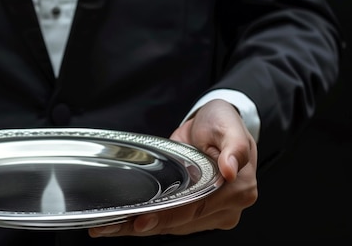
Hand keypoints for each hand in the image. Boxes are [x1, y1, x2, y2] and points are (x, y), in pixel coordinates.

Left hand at [88, 99, 257, 237]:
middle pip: (181, 222)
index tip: (142, 220)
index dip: (167, 216)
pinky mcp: (199, 214)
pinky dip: (150, 224)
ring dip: (143, 228)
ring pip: (174, 227)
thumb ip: (235, 147)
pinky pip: (172, 222)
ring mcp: (214, 214)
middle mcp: (228, 208)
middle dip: (147, 225)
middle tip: (115, 225)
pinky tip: (126, 224)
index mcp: (238, 190)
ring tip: (112, 226)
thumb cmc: (221, 123)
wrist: (215, 123)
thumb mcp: (229, 127)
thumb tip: (230, 169)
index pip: (196, 208)